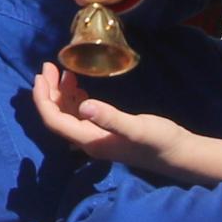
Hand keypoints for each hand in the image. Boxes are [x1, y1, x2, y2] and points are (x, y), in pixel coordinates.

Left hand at [29, 63, 197, 178]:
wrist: (179, 154)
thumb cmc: (159, 141)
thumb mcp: (136, 128)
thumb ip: (111, 118)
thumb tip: (84, 106)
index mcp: (90, 141)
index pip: (54, 121)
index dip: (43, 99)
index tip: (41, 74)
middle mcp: (89, 142)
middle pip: (57, 117)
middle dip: (49, 92)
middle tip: (49, 66)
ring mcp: (97, 138)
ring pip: (68, 115)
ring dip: (61, 94)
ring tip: (62, 71)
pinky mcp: (106, 133)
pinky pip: (81, 116)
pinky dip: (74, 99)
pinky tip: (78, 87)